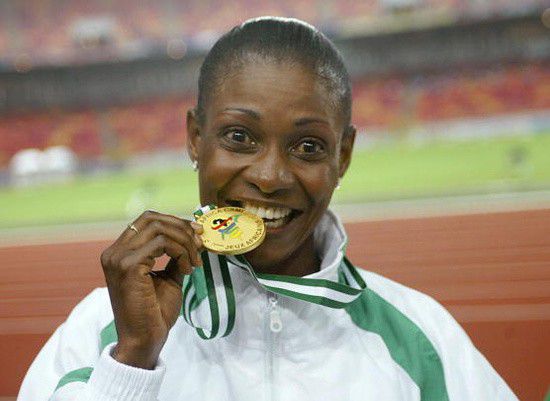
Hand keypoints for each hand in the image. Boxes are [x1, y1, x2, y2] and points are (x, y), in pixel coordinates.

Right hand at [100, 210, 202, 368]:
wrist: (145, 340)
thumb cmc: (155, 312)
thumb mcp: (168, 277)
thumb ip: (176, 255)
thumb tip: (195, 235)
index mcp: (120, 252)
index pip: (147, 220)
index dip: (175, 221)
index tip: (197, 233)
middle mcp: (114, 252)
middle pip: (152, 218)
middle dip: (182, 227)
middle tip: (200, 242)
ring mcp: (118, 258)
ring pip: (159, 229)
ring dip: (184, 242)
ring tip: (194, 263)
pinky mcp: (128, 267)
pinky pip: (162, 243)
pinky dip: (181, 252)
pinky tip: (188, 270)